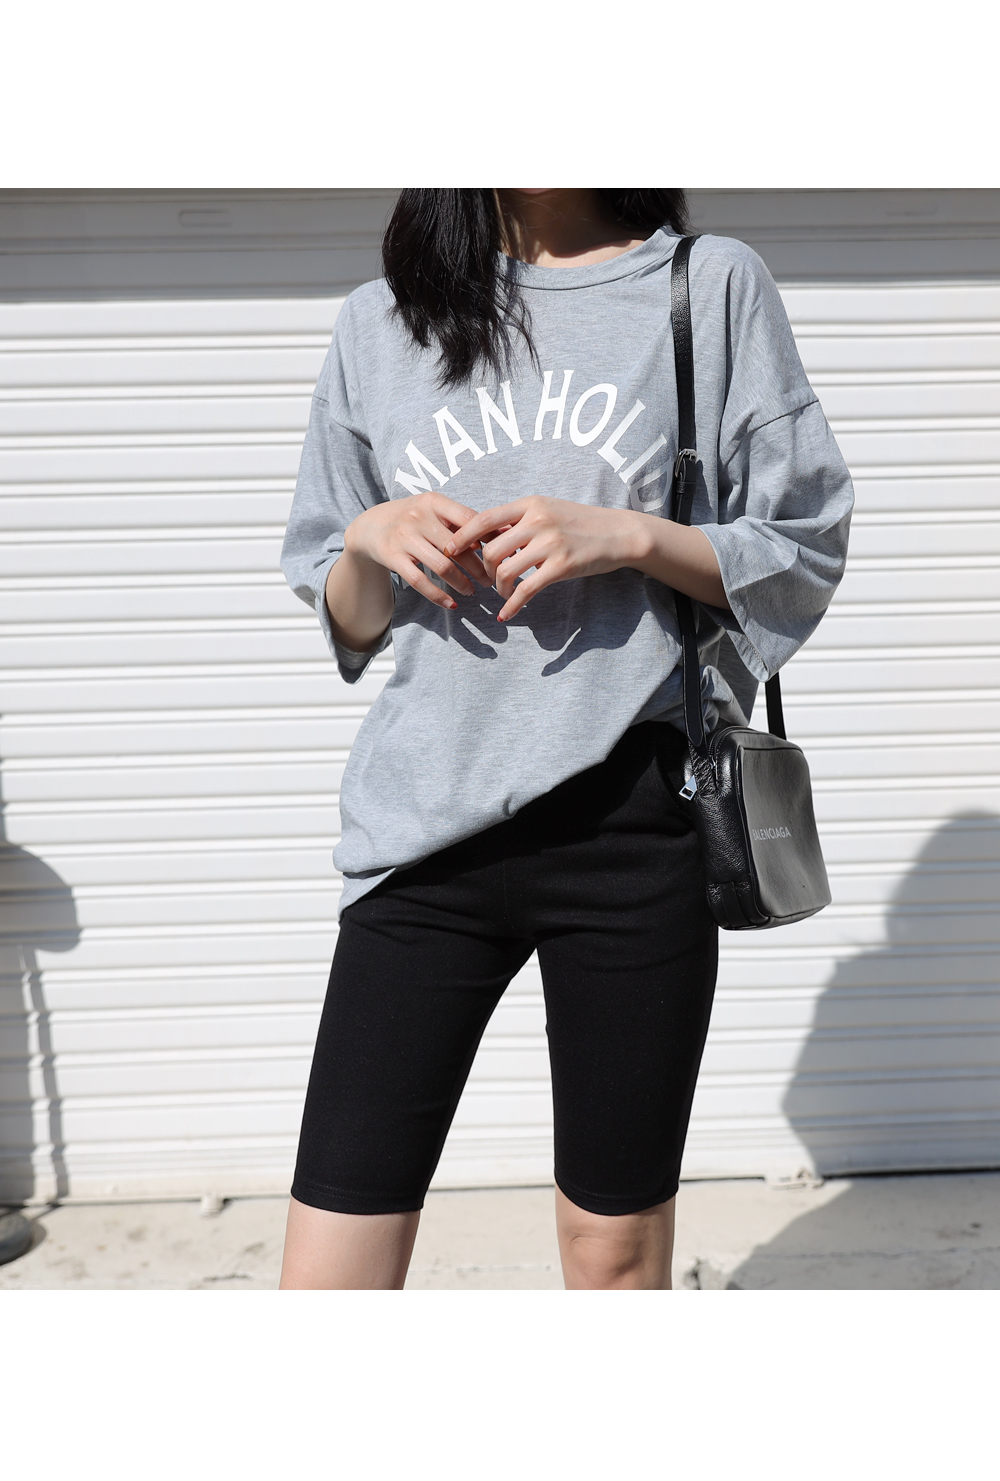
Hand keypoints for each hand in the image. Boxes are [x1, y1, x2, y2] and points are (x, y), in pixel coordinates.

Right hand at [346, 491, 489, 610]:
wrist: (369, 526)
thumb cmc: (412, 519)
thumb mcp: (434, 510)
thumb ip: (462, 520)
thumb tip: (505, 531)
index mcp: (434, 502)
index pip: (469, 519)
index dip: (488, 538)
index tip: (500, 554)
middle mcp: (418, 517)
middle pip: (458, 547)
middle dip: (479, 567)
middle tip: (491, 580)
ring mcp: (404, 538)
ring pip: (443, 566)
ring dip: (462, 583)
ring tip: (473, 591)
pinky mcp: (392, 557)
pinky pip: (420, 581)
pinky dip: (438, 596)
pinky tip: (452, 603)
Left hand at [445, 496, 645, 620]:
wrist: (619, 533)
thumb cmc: (581, 523)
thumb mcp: (549, 510)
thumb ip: (520, 520)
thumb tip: (487, 534)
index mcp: (530, 505)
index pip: (483, 518)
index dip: (462, 536)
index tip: (450, 550)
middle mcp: (537, 520)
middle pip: (490, 550)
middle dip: (484, 570)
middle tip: (488, 580)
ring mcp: (550, 543)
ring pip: (505, 570)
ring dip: (499, 587)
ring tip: (504, 593)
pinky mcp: (561, 566)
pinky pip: (526, 589)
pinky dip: (512, 605)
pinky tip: (507, 614)